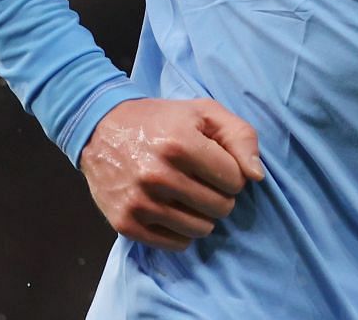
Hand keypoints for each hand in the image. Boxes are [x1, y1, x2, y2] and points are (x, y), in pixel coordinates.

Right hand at [78, 98, 266, 250]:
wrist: (101, 130)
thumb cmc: (161, 120)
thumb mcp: (204, 112)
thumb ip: (240, 136)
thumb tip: (256, 177)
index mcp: (179, 144)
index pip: (235, 180)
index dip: (232, 173)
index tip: (218, 165)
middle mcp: (158, 175)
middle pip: (220, 207)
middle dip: (220, 196)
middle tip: (204, 182)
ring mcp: (140, 202)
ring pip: (201, 229)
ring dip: (203, 215)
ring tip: (190, 196)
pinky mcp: (126, 223)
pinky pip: (176, 244)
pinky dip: (182, 232)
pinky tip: (174, 210)